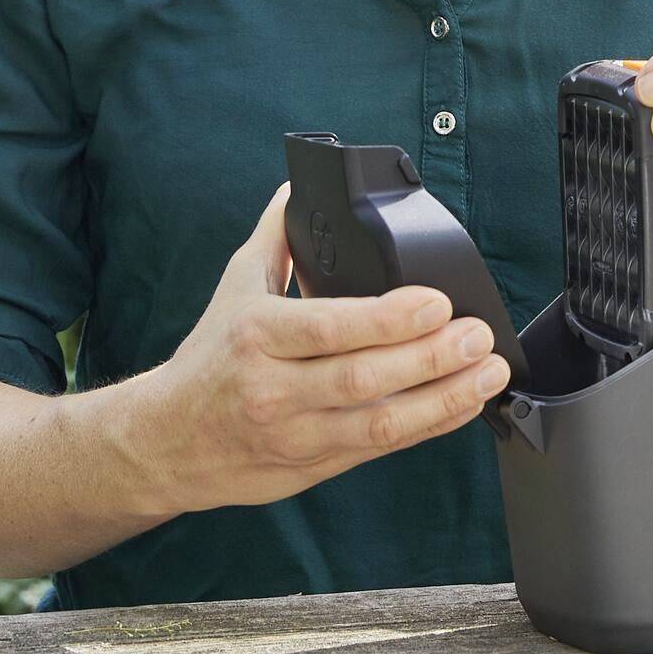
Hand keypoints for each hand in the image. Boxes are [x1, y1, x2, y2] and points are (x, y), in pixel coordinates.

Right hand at [131, 188, 509, 513]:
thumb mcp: (233, 289)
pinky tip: (462, 405)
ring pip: (379, 423)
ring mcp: (296, 434)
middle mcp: (274, 389)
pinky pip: (380, 447)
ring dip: (443, 400)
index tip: (437, 301)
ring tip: (487, 374)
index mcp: (257, 335)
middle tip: (478, 335)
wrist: (165, 442)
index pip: (330, 327)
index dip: (389, 318)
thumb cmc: (208, 360)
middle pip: (363, 377)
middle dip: (431, 357)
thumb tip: (297, 187)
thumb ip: (273, 237)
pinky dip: (427, 426)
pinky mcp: (314, 466)